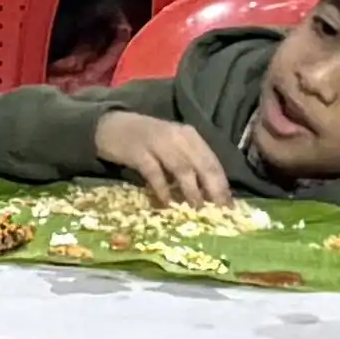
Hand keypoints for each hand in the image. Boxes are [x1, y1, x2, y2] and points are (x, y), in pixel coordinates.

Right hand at [91, 110, 234, 205]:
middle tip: (218, 211)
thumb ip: (188, 163)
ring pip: (182, 169)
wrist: (110, 127)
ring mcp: (157, 143)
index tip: (229, 206)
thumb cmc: (145, 141)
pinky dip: (163, 188)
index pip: (212, 161)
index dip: (222, 184)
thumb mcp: (171, 146)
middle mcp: (177, 137)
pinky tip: (167, 203)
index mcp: (190, 136)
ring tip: (196, 210)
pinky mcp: (138, 152)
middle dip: (213, 189)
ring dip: (191, 191)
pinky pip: (155, 173)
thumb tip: (207, 193)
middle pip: (202, 165)